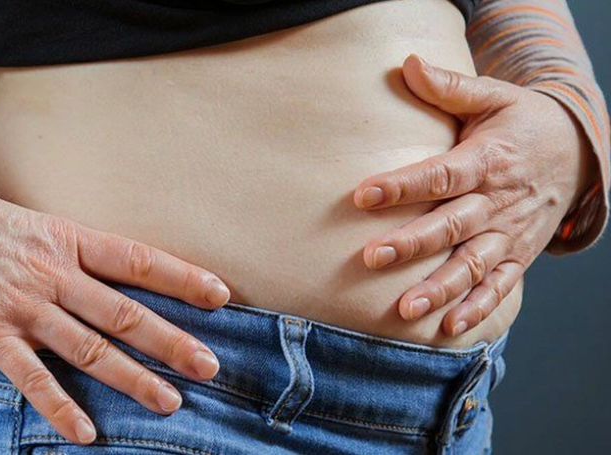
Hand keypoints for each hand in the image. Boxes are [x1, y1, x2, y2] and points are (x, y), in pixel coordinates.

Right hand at [0, 166, 230, 444]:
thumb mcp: (32, 219)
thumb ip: (71, 246)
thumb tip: (108, 263)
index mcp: (69, 239)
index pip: (138, 260)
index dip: (182, 278)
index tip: (221, 296)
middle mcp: (54, 274)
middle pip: (124, 312)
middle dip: (172, 341)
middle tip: (210, 365)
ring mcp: (23, 306)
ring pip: (89, 348)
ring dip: (132, 378)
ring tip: (169, 402)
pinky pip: (31, 378)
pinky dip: (59, 408)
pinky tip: (85, 433)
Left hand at [353, 54, 596, 336]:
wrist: (576, 152)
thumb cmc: (522, 123)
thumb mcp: (494, 97)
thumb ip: (450, 87)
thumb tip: (407, 64)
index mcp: (487, 160)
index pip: (441, 175)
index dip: (403, 185)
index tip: (362, 194)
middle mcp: (498, 201)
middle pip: (452, 225)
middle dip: (413, 243)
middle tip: (372, 256)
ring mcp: (510, 232)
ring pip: (473, 264)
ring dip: (440, 287)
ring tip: (405, 307)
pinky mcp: (517, 254)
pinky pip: (500, 286)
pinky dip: (477, 307)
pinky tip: (448, 327)